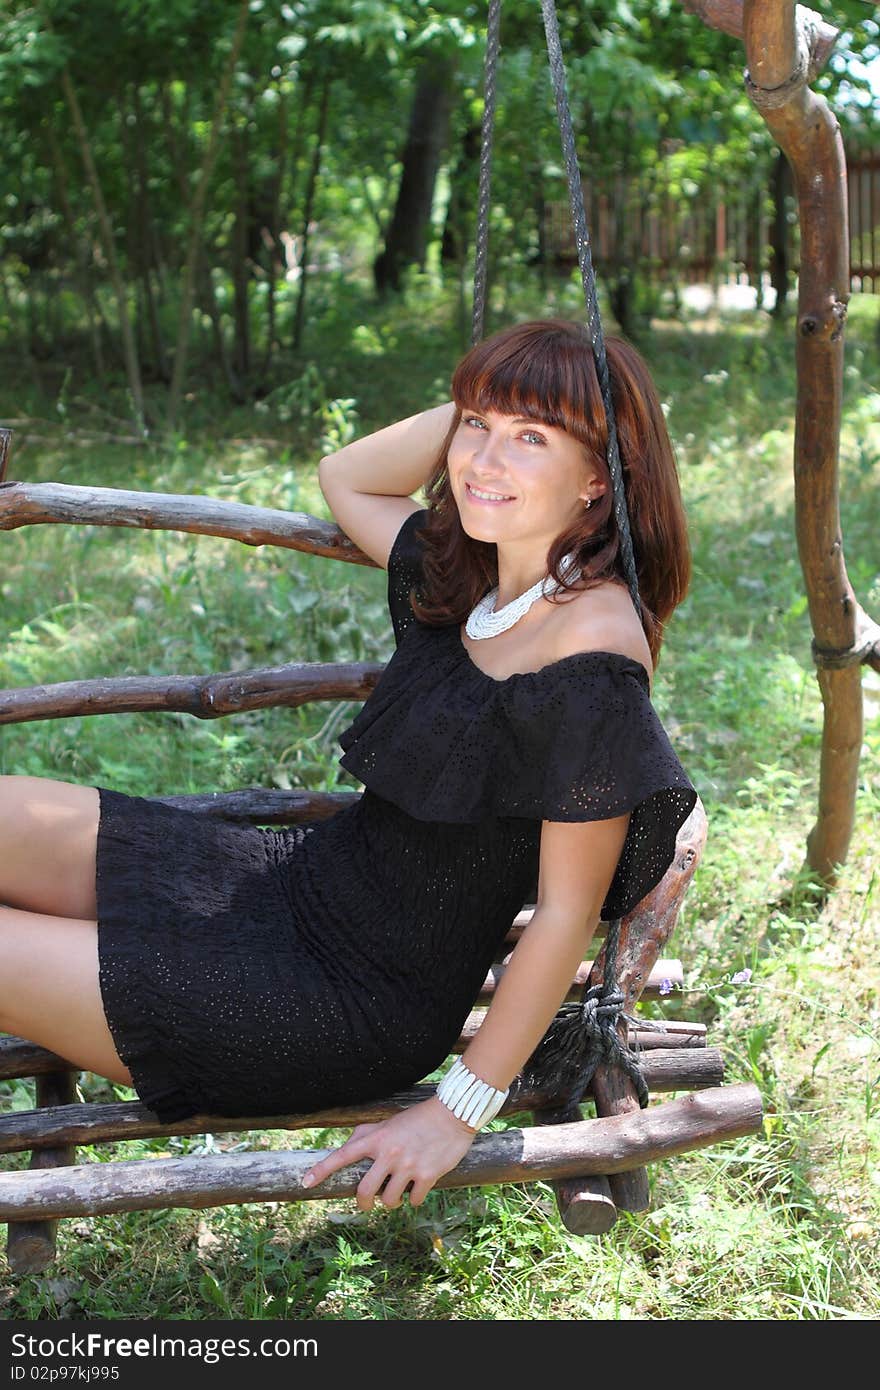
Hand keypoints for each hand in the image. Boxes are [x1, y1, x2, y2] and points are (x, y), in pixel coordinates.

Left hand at [301, 1096, 476, 1210]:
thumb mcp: (388, 1123)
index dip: (321, 1170)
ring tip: (399, 1192)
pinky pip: (413, 1201)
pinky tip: (418, 1188)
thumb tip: (347, 1147)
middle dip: (364, 1204)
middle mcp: (388, 1153)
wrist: (452, 1114)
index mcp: (376, 1139)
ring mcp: (407, 1166)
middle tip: (369, 1204)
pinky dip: (413, 1199)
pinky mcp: (427, 1175)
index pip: (342, 1155)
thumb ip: (366, 1134)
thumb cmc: (417, 1119)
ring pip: (389, 1201)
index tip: (305, 1183)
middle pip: (364, 1192)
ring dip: (392, 1202)